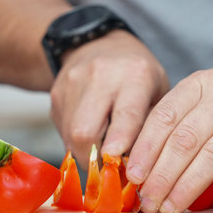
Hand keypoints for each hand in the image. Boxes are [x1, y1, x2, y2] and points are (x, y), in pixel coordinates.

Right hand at [50, 30, 168, 167]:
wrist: (98, 43)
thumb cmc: (137, 73)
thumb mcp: (157, 91)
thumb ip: (151, 125)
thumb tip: (140, 165)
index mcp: (134, 75)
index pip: (125, 115)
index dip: (119, 142)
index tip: (116, 162)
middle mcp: (100, 76)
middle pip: (85, 131)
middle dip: (95, 159)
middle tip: (110, 169)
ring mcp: (72, 84)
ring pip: (71, 136)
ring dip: (86, 153)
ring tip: (102, 150)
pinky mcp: (55, 94)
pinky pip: (63, 130)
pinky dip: (77, 141)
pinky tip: (91, 133)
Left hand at [126, 53, 212, 212]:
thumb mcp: (207, 90)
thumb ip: (181, 116)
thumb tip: (146, 159)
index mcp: (200, 84)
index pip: (164, 116)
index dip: (145, 148)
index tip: (133, 175)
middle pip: (185, 138)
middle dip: (162, 174)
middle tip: (148, 200)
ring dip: (189, 183)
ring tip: (171, 206)